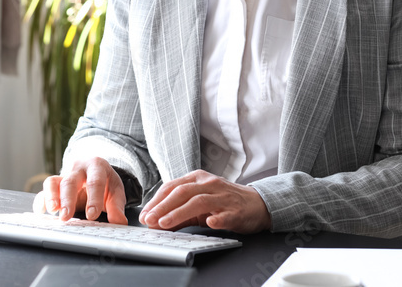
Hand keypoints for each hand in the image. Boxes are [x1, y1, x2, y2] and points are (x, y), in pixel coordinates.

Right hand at [32, 157, 127, 223]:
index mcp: (96, 167)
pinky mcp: (55, 184)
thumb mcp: (115, 190)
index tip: (92, 215)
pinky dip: (41, 200)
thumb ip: (117, 206)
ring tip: (53, 211)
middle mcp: (78, 169)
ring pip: (53, 182)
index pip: (95, 181)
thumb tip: (119, 221)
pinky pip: (45, 190)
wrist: (95, 170)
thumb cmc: (105, 181)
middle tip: (66, 216)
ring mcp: (64, 175)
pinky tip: (41, 211)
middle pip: (70, 181)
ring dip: (51, 197)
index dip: (94, 198)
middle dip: (67, 199)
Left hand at [138, 170, 271, 233]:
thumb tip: (157, 222)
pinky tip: (209, 223)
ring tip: (165, 223)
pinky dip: (217, 218)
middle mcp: (209, 184)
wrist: (257, 203)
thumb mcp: (199, 204)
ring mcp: (223, 196)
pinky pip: (225, 214)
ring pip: (199, 201)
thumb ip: (180, 212)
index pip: (172, 186)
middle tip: (149, 220)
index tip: (144, 214)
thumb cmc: (224, 202)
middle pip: (182, 192)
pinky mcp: (236, 210)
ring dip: (180, 213)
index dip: (156, 200)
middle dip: (163, 207)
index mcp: (198, 178)